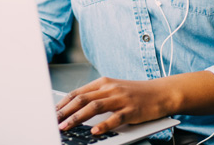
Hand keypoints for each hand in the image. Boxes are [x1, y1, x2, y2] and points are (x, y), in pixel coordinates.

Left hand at [54, 77, 176, 134]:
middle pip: (82, 99)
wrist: (161, 92)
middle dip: (65, 111)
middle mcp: (110, 88)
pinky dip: (103, 125)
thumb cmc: (136, 93)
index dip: (63, 103)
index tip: (52, 113)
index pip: (78, 92)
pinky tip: (94, 131)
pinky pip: (114, 118)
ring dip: (77, 118)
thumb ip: (97, 96)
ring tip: (66, 127)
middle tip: (54, 121)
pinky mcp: (131, 110)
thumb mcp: (114, 90)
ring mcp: (121, 98)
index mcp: (103, 82)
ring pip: (94, 107)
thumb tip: (75, 107)